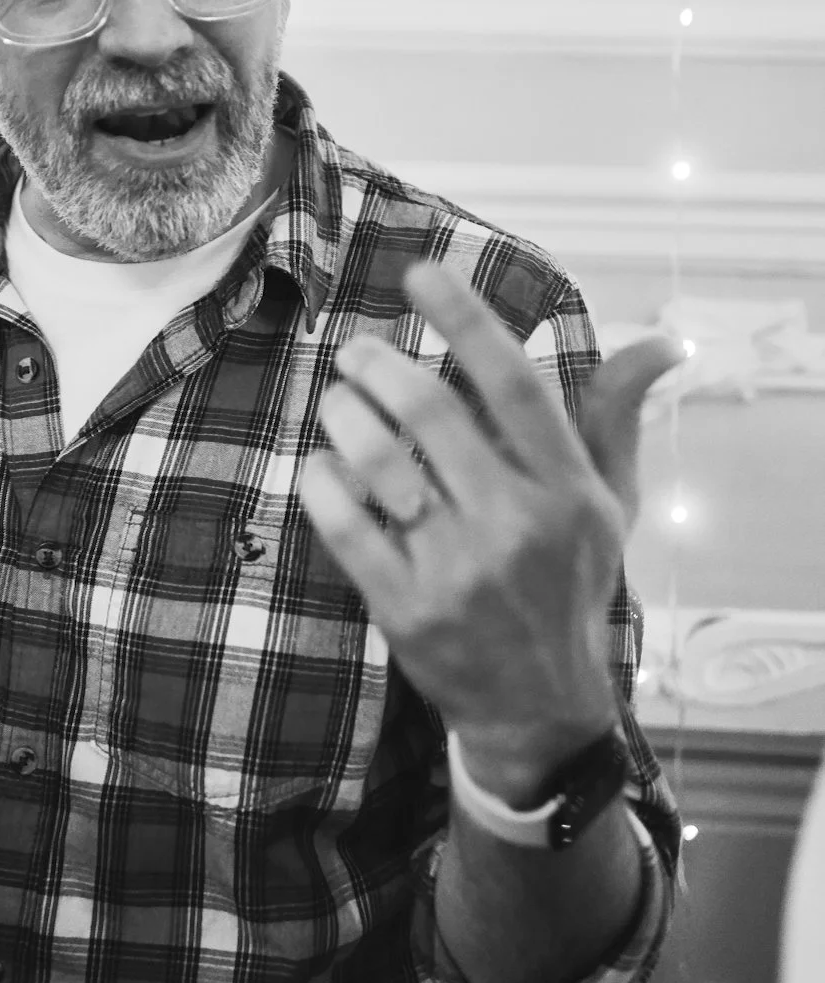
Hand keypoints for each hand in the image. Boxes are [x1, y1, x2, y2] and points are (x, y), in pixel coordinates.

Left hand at [298, 263, 680, 799]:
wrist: (539, 707)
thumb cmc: (568, 586)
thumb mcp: (608, 506)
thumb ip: (615, 418)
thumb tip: (663, 343)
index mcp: (567, 489)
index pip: (512, 383)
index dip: (464, 319)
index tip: (420, 275)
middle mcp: (517, 524)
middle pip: (431, 413)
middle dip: (378, 367)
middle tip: (355, 353)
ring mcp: (459, 571)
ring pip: (379, 464)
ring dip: (343, 416)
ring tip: (336, 401)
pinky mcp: (406, 610)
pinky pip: (345, 526)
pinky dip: (322, 483)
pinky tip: (320, 465)